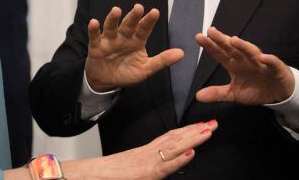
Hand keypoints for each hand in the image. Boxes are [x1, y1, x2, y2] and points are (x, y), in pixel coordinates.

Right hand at [80, 120, 217, 178]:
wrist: (86, 177)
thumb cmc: (104, 177)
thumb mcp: (127, 170)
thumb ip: (142, 167)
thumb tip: (153, 169)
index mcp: (143, 153)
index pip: (169, 139)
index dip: (186, 131)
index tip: (200, 125)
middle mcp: (146, 154)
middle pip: (174, 139)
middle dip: (195, 131)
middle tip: (212, 123)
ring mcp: (146, 163)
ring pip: (173, 148)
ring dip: (193, 139)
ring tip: (208, 131)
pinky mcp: (145, 174)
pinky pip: (164, 166)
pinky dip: (178, 158)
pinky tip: (191, 152)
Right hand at [85, 4, 182, 91]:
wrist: (106, 82)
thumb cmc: (127, 72)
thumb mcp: (146, 69)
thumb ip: (162, 60)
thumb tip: (182, 53)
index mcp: (137, 41)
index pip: (144, 29)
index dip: (149, 21)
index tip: (155, 12)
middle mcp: (123, 37)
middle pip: (128, 25)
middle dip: (133, 16)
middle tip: (138, 7)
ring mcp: (109, 40)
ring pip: (111, 27)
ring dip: (113, 19)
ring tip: (116, 10)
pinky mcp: (96, 47)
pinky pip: (94, 37)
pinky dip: (94, 30)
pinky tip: (94, 22)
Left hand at [194, 27, 294, 104]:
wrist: (277, 93)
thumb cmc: (254, 89)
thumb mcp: (233, 94)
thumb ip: (217, 93)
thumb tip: (198, 96)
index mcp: (234, 65)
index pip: (220, 53)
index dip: (210, 46)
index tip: (198, 37)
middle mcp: (245, 60)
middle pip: (232, 48)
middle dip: (222, 40)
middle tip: (211, 31)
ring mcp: (260, 63)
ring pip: (251, 52)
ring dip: (243, 46)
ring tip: (234, 40)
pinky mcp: (276, 69)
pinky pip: (273, 63)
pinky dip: (269, 60)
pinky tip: (263, 57)